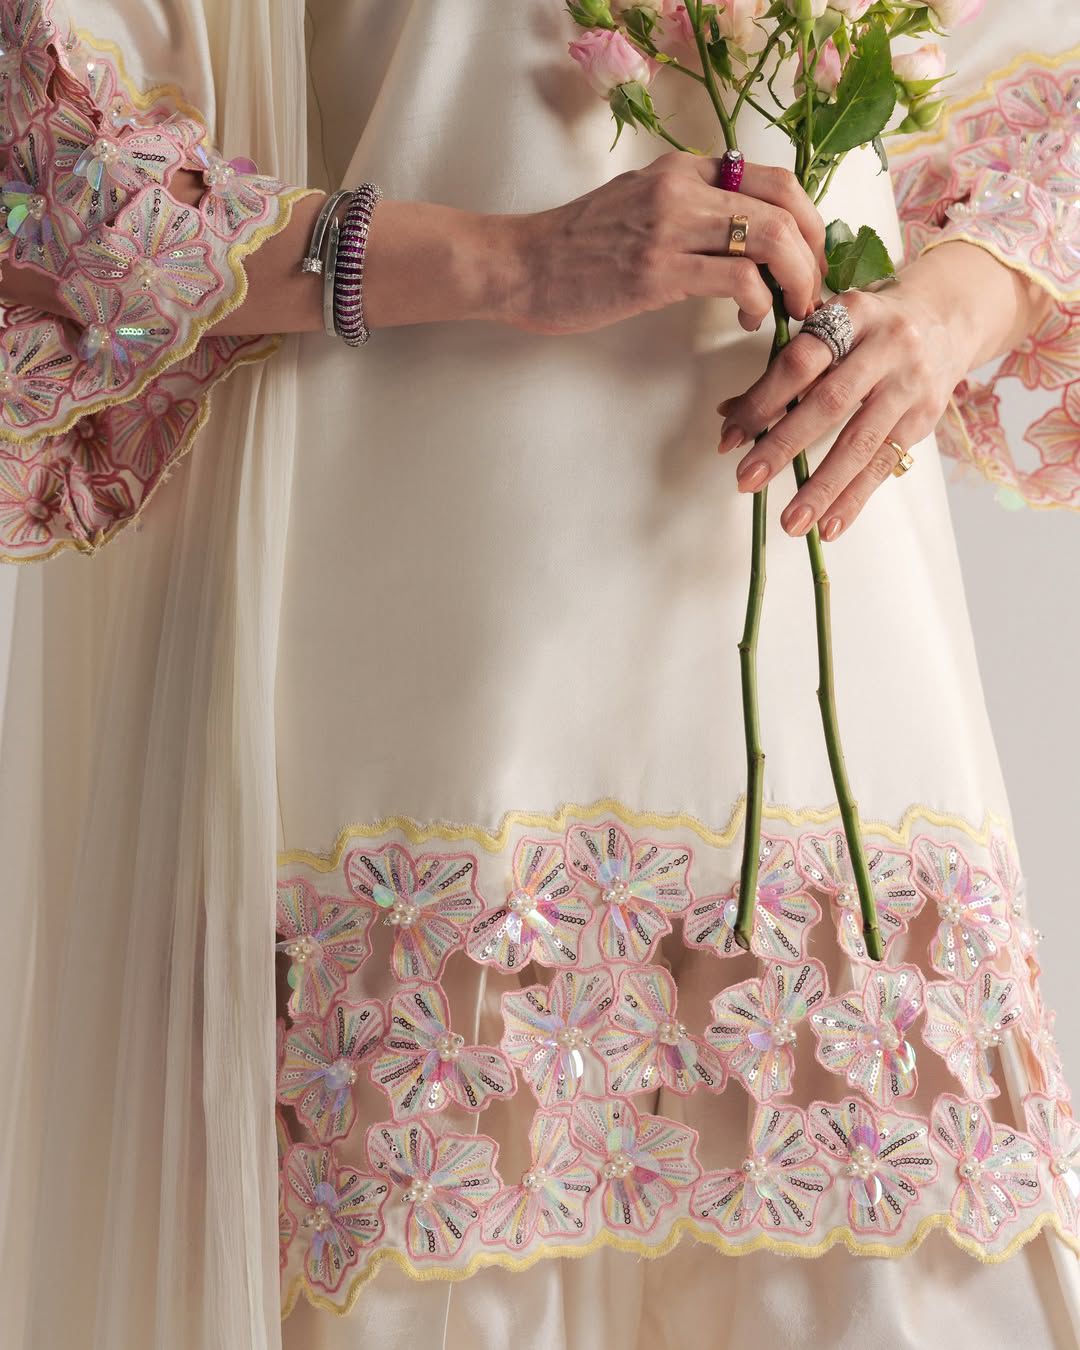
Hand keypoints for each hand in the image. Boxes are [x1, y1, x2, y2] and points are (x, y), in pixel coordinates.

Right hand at [496, 148, 827, 336]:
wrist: (520, 265)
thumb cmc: (575, 248)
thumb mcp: (639, 205)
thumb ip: (688, 208)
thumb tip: (740, 235)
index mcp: (683, 170)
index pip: (775, 179)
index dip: (810, 221)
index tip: (812, 259)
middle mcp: (682, 187)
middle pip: (784, 206)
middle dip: (814, 255)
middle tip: (812, 292)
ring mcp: (670, 226)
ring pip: (770, 238)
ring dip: (796, 280)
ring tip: (790, 309)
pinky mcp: (657, 270)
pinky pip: (737, 279)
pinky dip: (759, 303)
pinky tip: (749, 320)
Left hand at [715, 275, 965, 539]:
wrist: (949, 316)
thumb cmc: (872, 326)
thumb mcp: (832, 328)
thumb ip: (785, 367)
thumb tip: (730, 413)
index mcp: (854, 316)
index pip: (801, 361)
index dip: (763, 400)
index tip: (730, 438)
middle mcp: (887, 348)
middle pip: (830, 403)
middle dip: (784, 446)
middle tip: (747, 481)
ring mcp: (910, 385)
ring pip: (861, 442)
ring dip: (822, 487)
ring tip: (792, 522)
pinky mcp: (925, 418)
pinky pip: (884, 465)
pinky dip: (855, 499)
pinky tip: (830, 525)